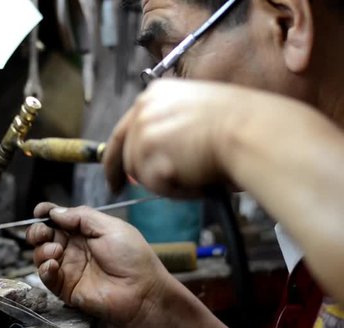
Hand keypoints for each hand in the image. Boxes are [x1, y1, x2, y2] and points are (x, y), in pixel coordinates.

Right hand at [26, 202, 169, 327]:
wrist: (141, 292)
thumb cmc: (132, 258)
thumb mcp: (110, 227)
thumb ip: (81, 216)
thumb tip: (55, 211)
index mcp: (85, 231)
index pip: (59, 219)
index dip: (47, 213)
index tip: (39, 211)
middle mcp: (73, 248)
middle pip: (44, 235)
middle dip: (38, 231)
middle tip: (43, 232)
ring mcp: (68, 268)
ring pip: (41, 254)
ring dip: (42, 249)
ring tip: (56, 251)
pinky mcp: (66, 287)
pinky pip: (46, 277)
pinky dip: (44, 268)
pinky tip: (53, 265)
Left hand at [103, 79, 247, 196]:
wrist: (253, 131)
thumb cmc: (241, 127)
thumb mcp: (197, 115)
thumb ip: (170, 130)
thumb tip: (152, 158)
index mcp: (155, 94)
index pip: (125, 129)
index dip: (117, 155)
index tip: (114, 174)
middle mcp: (144, 108)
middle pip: (126, 154)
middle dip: (135, 174)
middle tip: (125, 189)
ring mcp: (143, 129)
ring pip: (140, 173)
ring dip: (166, 183)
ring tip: (197, 177)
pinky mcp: (147, 151)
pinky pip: (155, 185)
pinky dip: (177, 191)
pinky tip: (198, 181)